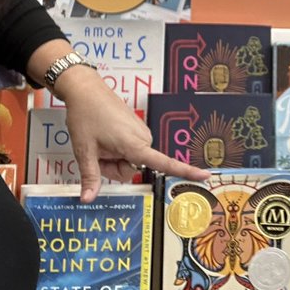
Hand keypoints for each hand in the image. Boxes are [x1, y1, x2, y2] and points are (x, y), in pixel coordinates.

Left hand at [54, 64, 208, 201]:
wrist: (86, 89)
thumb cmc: (85, 116)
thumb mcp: (84, 149)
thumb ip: (90, 176)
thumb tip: (87, 200)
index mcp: (135, 144)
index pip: (164, 163)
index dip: (185, 171)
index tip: (205, 176)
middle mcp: (143, 138)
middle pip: (132, 169)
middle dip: (113, 167)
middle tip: (96, 152)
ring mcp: (141, 133)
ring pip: (129, 161)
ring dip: (113, 158)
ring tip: (99, 142)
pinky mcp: (137, 129)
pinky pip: (129, 150)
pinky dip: (115, 149)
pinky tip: (104, 137)